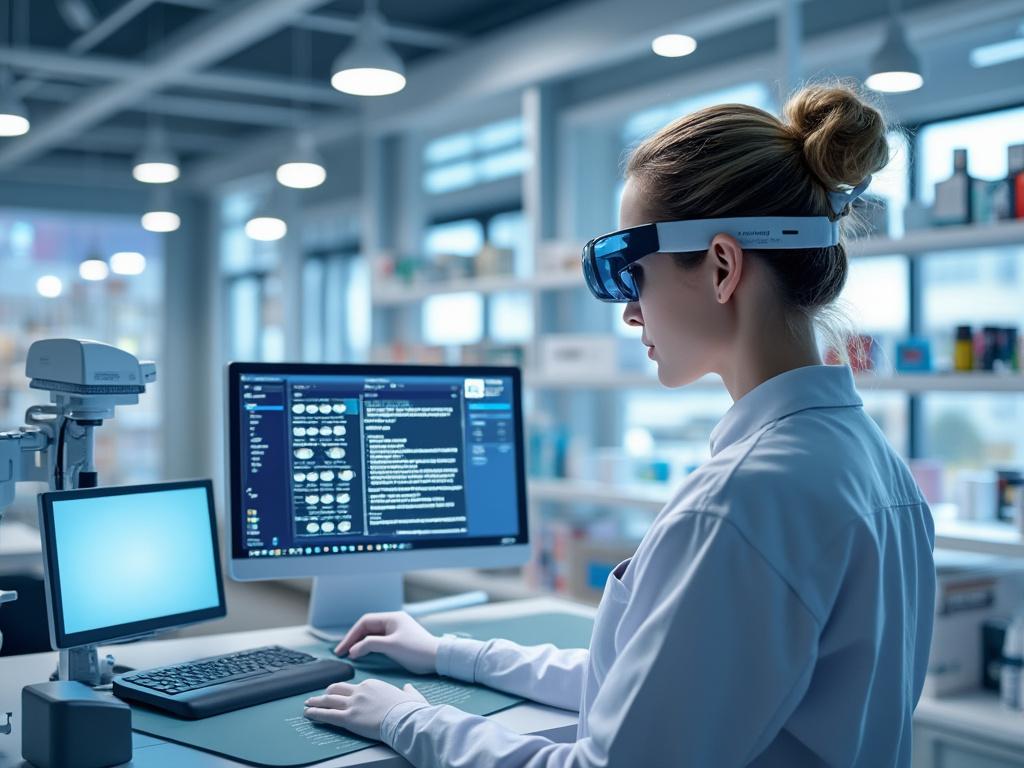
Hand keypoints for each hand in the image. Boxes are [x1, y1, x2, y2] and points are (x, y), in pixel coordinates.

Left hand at [304, 679, 427, 739]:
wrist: (405, 718)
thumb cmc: (410, 709)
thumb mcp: (411, 695)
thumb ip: (408, 691)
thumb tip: (408, 689)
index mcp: (372, 685)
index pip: (353, 686)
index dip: (344, 691)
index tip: (340, 694)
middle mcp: (360, 691)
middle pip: (336, 689)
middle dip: (326, 693)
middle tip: (318, 696)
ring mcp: (353, 704)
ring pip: (329, 701)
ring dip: (316, 702)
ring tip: (308, 704)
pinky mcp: (349, 718)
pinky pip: (327, 715)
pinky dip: (316, 714)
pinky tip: (308, 714)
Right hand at [334, 611, 439, 674]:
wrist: (438, 658)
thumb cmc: (416, 650)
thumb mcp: (391, 646)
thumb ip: (370, 645)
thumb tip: (353, 650)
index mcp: (391, 618)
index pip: (365, 622)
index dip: (351, 635)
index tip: (342, 649)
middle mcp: (393, 622)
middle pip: (367, 628)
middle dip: (353, 639)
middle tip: (341, 652)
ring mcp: (396, 631)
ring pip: (372, 635)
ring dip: (360, 644)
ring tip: (349, 655)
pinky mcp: (399, 641)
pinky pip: (379, 641)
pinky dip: (369, 647)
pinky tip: (362, 655)